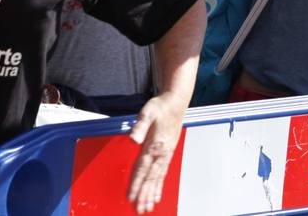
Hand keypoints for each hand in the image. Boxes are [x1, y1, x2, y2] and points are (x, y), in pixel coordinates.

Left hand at [127, 93, 186, 212]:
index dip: (136, 184)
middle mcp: (161, 153)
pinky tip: (157, 195)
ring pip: (157, 178)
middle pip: (151, 178)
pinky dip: (159, 186)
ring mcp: (166, 154)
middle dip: (145, 195)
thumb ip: (139, 126)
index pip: (142, 169)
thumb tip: (133, 139)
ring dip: (152, 194)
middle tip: (140, 210)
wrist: (176, 102)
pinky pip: (163, 174)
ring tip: (148, 208)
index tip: (131, 197)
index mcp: (155, 145)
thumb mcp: (147, 112)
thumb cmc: (161, 106)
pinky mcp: (168, 153)